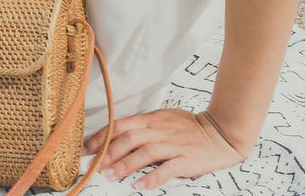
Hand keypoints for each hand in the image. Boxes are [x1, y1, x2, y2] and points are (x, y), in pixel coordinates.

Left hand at [83, 108, 245, 190]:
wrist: (219, 132)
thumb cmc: (188, 127)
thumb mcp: (161, 119)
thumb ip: (141, 126)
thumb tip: (116, 135)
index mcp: (150, 119)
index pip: (120, 125)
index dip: (101, 136)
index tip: (86, 148)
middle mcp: (159, 130)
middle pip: (129, 138)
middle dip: (109, 152)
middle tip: (94, 165)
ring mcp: (172, 144)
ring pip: (144, 152)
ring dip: (125, 164)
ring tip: (109, 176)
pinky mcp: (186, 159)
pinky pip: (167, 168)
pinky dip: (153, 177)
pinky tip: (140, 186)